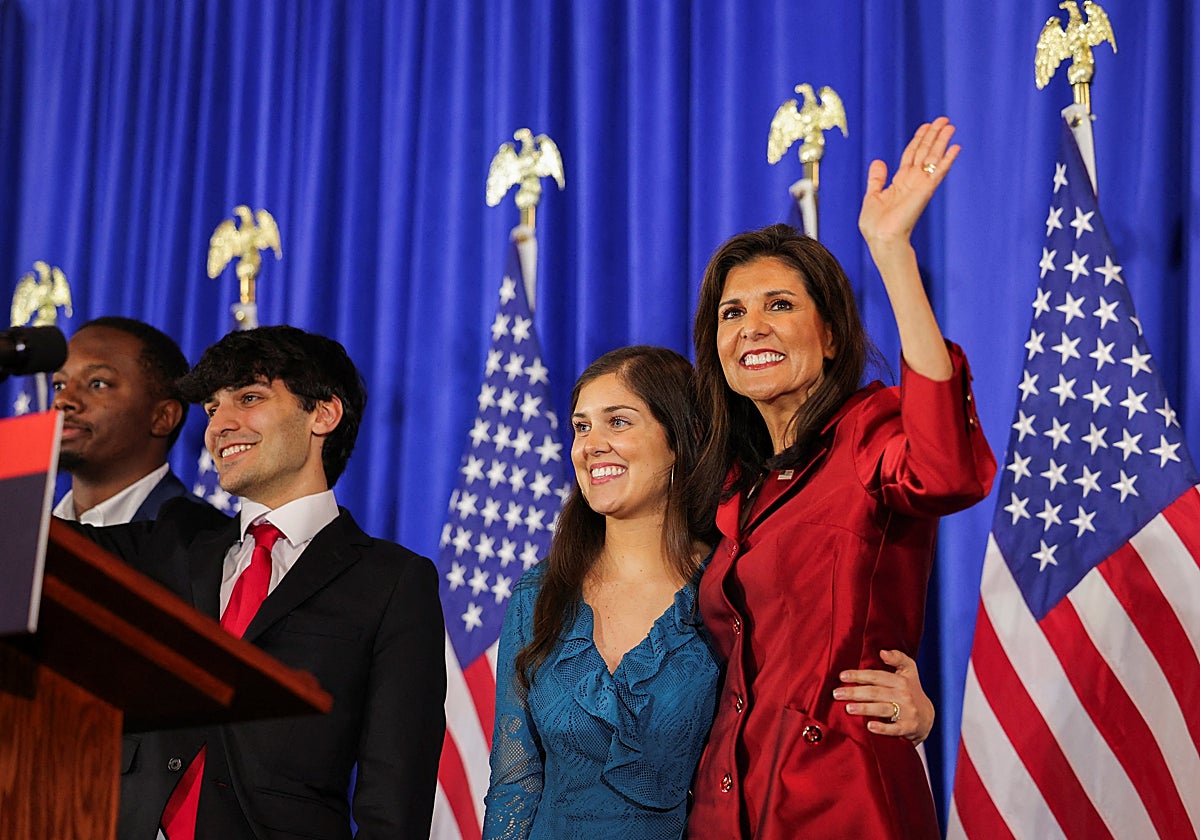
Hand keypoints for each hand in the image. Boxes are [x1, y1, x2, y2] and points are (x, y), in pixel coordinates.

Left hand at [833, 649, 934, 743]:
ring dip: (865, 708)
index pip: (877, 676)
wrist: (927, 717)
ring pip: (883, 709)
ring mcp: (907, 712)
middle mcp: (904, 695)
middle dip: (855, 693)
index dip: (859, 675)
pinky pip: (895, 729)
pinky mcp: (909, 728)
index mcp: (901, 680)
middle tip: (837, 693)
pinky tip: (869, 726)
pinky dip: (882, 728)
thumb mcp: (909, 670)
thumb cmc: (912, 689)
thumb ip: (897, 658)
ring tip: (848, 708)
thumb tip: (882, 652)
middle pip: (876, 692)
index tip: (842, 676)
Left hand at [858, 116, 959, 251]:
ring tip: (950, 126)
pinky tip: (956, 148)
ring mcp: (920, 186)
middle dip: (934, 135)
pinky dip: (947, 160)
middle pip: (925, 152)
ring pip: (933, 158)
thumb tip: (878, 161)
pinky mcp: (925, 191)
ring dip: (942, 141)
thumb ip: (877, 179)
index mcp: (900, 182)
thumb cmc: (875, 225)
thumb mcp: (872, 196)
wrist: (881, 239)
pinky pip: (938, 172)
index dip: (919, 139)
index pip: (912, 154)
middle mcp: (913, 181)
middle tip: (944, 120)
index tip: (927, 125)